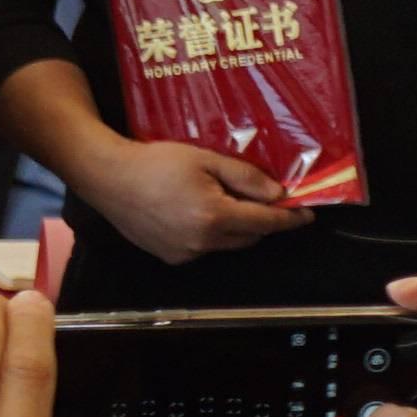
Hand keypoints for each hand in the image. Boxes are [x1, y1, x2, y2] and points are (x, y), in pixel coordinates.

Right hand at [78, 132, 306, 263]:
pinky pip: (204, 248)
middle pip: (249, 237)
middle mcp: (203, 242)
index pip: (265, 222)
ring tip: (222, 201)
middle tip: (262, 199)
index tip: (307, 214)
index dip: (289, 218)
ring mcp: (186, 254)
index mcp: (215, 216)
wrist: (108, 178)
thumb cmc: (156, 162)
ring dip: (235, 228)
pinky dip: (210, 234)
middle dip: (261, 220)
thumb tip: (278, 193)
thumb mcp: (204, 159)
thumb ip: (244, 177)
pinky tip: (194, 212)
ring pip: (227, 244)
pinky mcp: (171, 257)